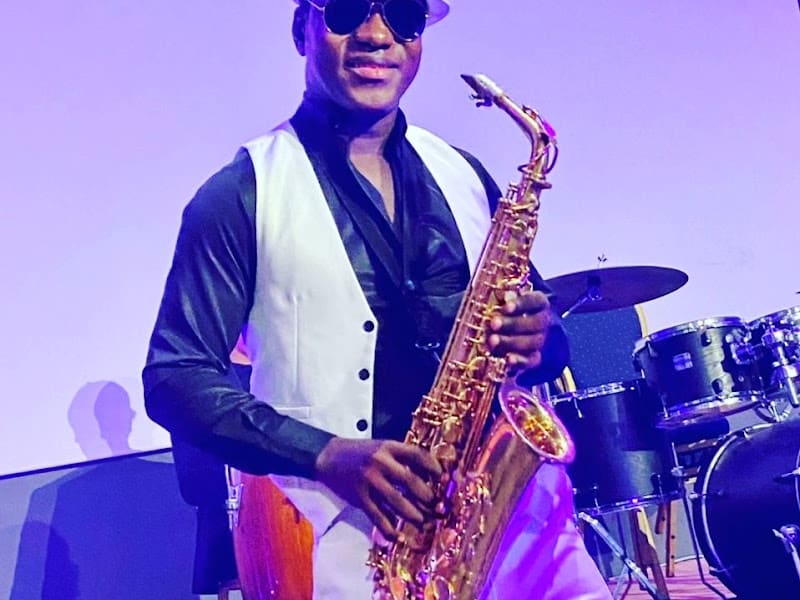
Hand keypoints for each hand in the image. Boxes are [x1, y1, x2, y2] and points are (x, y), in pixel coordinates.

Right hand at [314, 437, 441, 539]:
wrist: (328, 456)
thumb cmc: (360, 452)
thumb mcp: (381, 447)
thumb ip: (400, 458)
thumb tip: (427, 476)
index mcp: (388, 447)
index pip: (417, 455)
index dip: (433, 467)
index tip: (442, 478)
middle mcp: (380, 462)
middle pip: (411, 481)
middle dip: (427, 497)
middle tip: (436, 506)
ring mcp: (369, 480)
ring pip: (397, 502)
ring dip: (414, 515)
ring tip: (423, 522)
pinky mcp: (359, 496)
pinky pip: (377, 516)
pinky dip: (389, 528)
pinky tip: (397, 535)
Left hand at [487, 290, 552, 372]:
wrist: (517, 328)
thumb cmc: (508, 310)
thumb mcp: (506, 299)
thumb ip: (504, 296)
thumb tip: (504, 296)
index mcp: (539, 303)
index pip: (535, 300)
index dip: (521, 304)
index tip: (505, 307)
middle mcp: (543, 321)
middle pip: (535, 322)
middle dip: (513, 324)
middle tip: (494, 324)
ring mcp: (540, 340)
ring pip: (532, 342)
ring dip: (511, 341)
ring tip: (492, 340)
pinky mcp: (534, 357)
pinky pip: (532, 360)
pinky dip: (520, 361)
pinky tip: (507, 359)